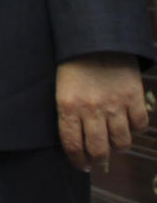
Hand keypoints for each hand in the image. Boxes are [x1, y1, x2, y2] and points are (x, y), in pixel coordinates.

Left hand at [56, 53, 148, 171]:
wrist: (96, 37)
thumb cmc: (73, 63)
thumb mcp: (62, 87)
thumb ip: (69, 113)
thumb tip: (76, 139)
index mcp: (68, 106)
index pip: (72, 145)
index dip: (77, 160)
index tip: (81, 165)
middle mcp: (92, 109)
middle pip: (98, 150)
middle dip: (97, 159)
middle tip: (97, 158)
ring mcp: (115, 104)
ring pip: (121, 142)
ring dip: (117, 145)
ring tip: (113, 140)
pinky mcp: (134, 97)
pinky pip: (140, 125)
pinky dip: (136, 128)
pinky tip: (129, 123)